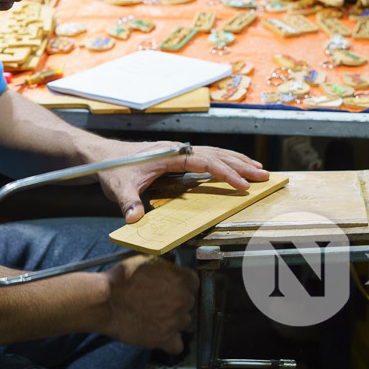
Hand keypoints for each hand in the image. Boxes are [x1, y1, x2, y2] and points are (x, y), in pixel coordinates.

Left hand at [97, 141, 268, 222]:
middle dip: (241, 165)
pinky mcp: (178, 156)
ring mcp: (179, 151)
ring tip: (259, 170)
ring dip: (237, 161)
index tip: (242, 185)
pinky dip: (225, 161)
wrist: (104, 156)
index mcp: (170, 154)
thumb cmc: (112, 169)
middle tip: (264, 177)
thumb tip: (134, 218)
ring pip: (215, 153)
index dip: (226, 174)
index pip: (205, 162)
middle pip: (217, 154)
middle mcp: (178, 150)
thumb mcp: (118, 187)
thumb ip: (128, 202)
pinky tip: (235, 166)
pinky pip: (208, 157)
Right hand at [103, 255, 197, 353]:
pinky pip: (177, 345)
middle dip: (177, 300)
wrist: (104, 301)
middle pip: (189, 302)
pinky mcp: (162, 338)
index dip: (183, 283)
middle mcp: (180, 300)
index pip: (194, 282)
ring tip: (156, 314)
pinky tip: (163, 333)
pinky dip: (171, 341)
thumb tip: (171, 267)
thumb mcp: (144, 261)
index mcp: (178, 278)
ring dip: (174, 318)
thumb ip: (164, 266)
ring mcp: (173, 321)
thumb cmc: (120, 281)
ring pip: (184, 321)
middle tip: (160, 299)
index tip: (175, 286)